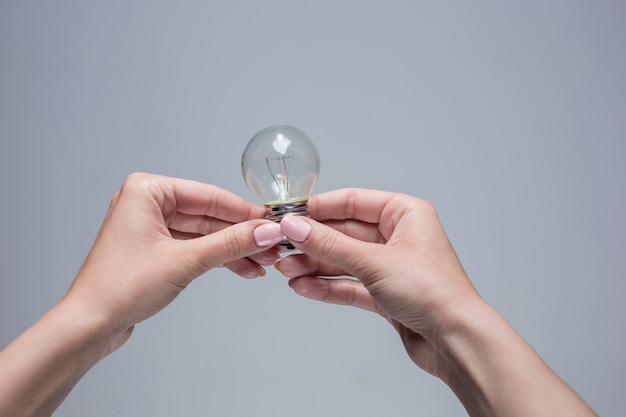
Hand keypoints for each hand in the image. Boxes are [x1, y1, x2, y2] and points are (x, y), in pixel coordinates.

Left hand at [0, 173, 286, 416]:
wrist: (90, 325)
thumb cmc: (120, 287)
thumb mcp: (185, 261)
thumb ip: (230, 243)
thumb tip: (265, 232)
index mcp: (147, 190)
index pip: (209, 196)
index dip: (244, 212)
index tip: (272, 221)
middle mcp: (147, 203)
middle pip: (208, 215)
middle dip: (241, 234)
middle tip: (271, 246)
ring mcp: (150, 227)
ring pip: (203, 233)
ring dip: (232, 249)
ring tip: (262, 262)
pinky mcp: (154, 249)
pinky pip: (194, 247)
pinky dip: (216, 258)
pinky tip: (243, 268)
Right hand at [275, 188, 479, 375]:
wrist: (455, 341)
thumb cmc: (433, 292)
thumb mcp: (374, 261)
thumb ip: (330, 244)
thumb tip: (294, 227)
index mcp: (404, 213)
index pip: (352, 202)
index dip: (318, 208)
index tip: (288, 215)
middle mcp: (398, 236)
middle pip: (344, 233)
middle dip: (312, 242)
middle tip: (282, 248)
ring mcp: (390, 266)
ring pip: (343, 260)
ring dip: (314, 266)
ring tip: (286, 271)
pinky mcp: (385, 294)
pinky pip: (349, 284)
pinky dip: (327, 286)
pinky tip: (303, 287)